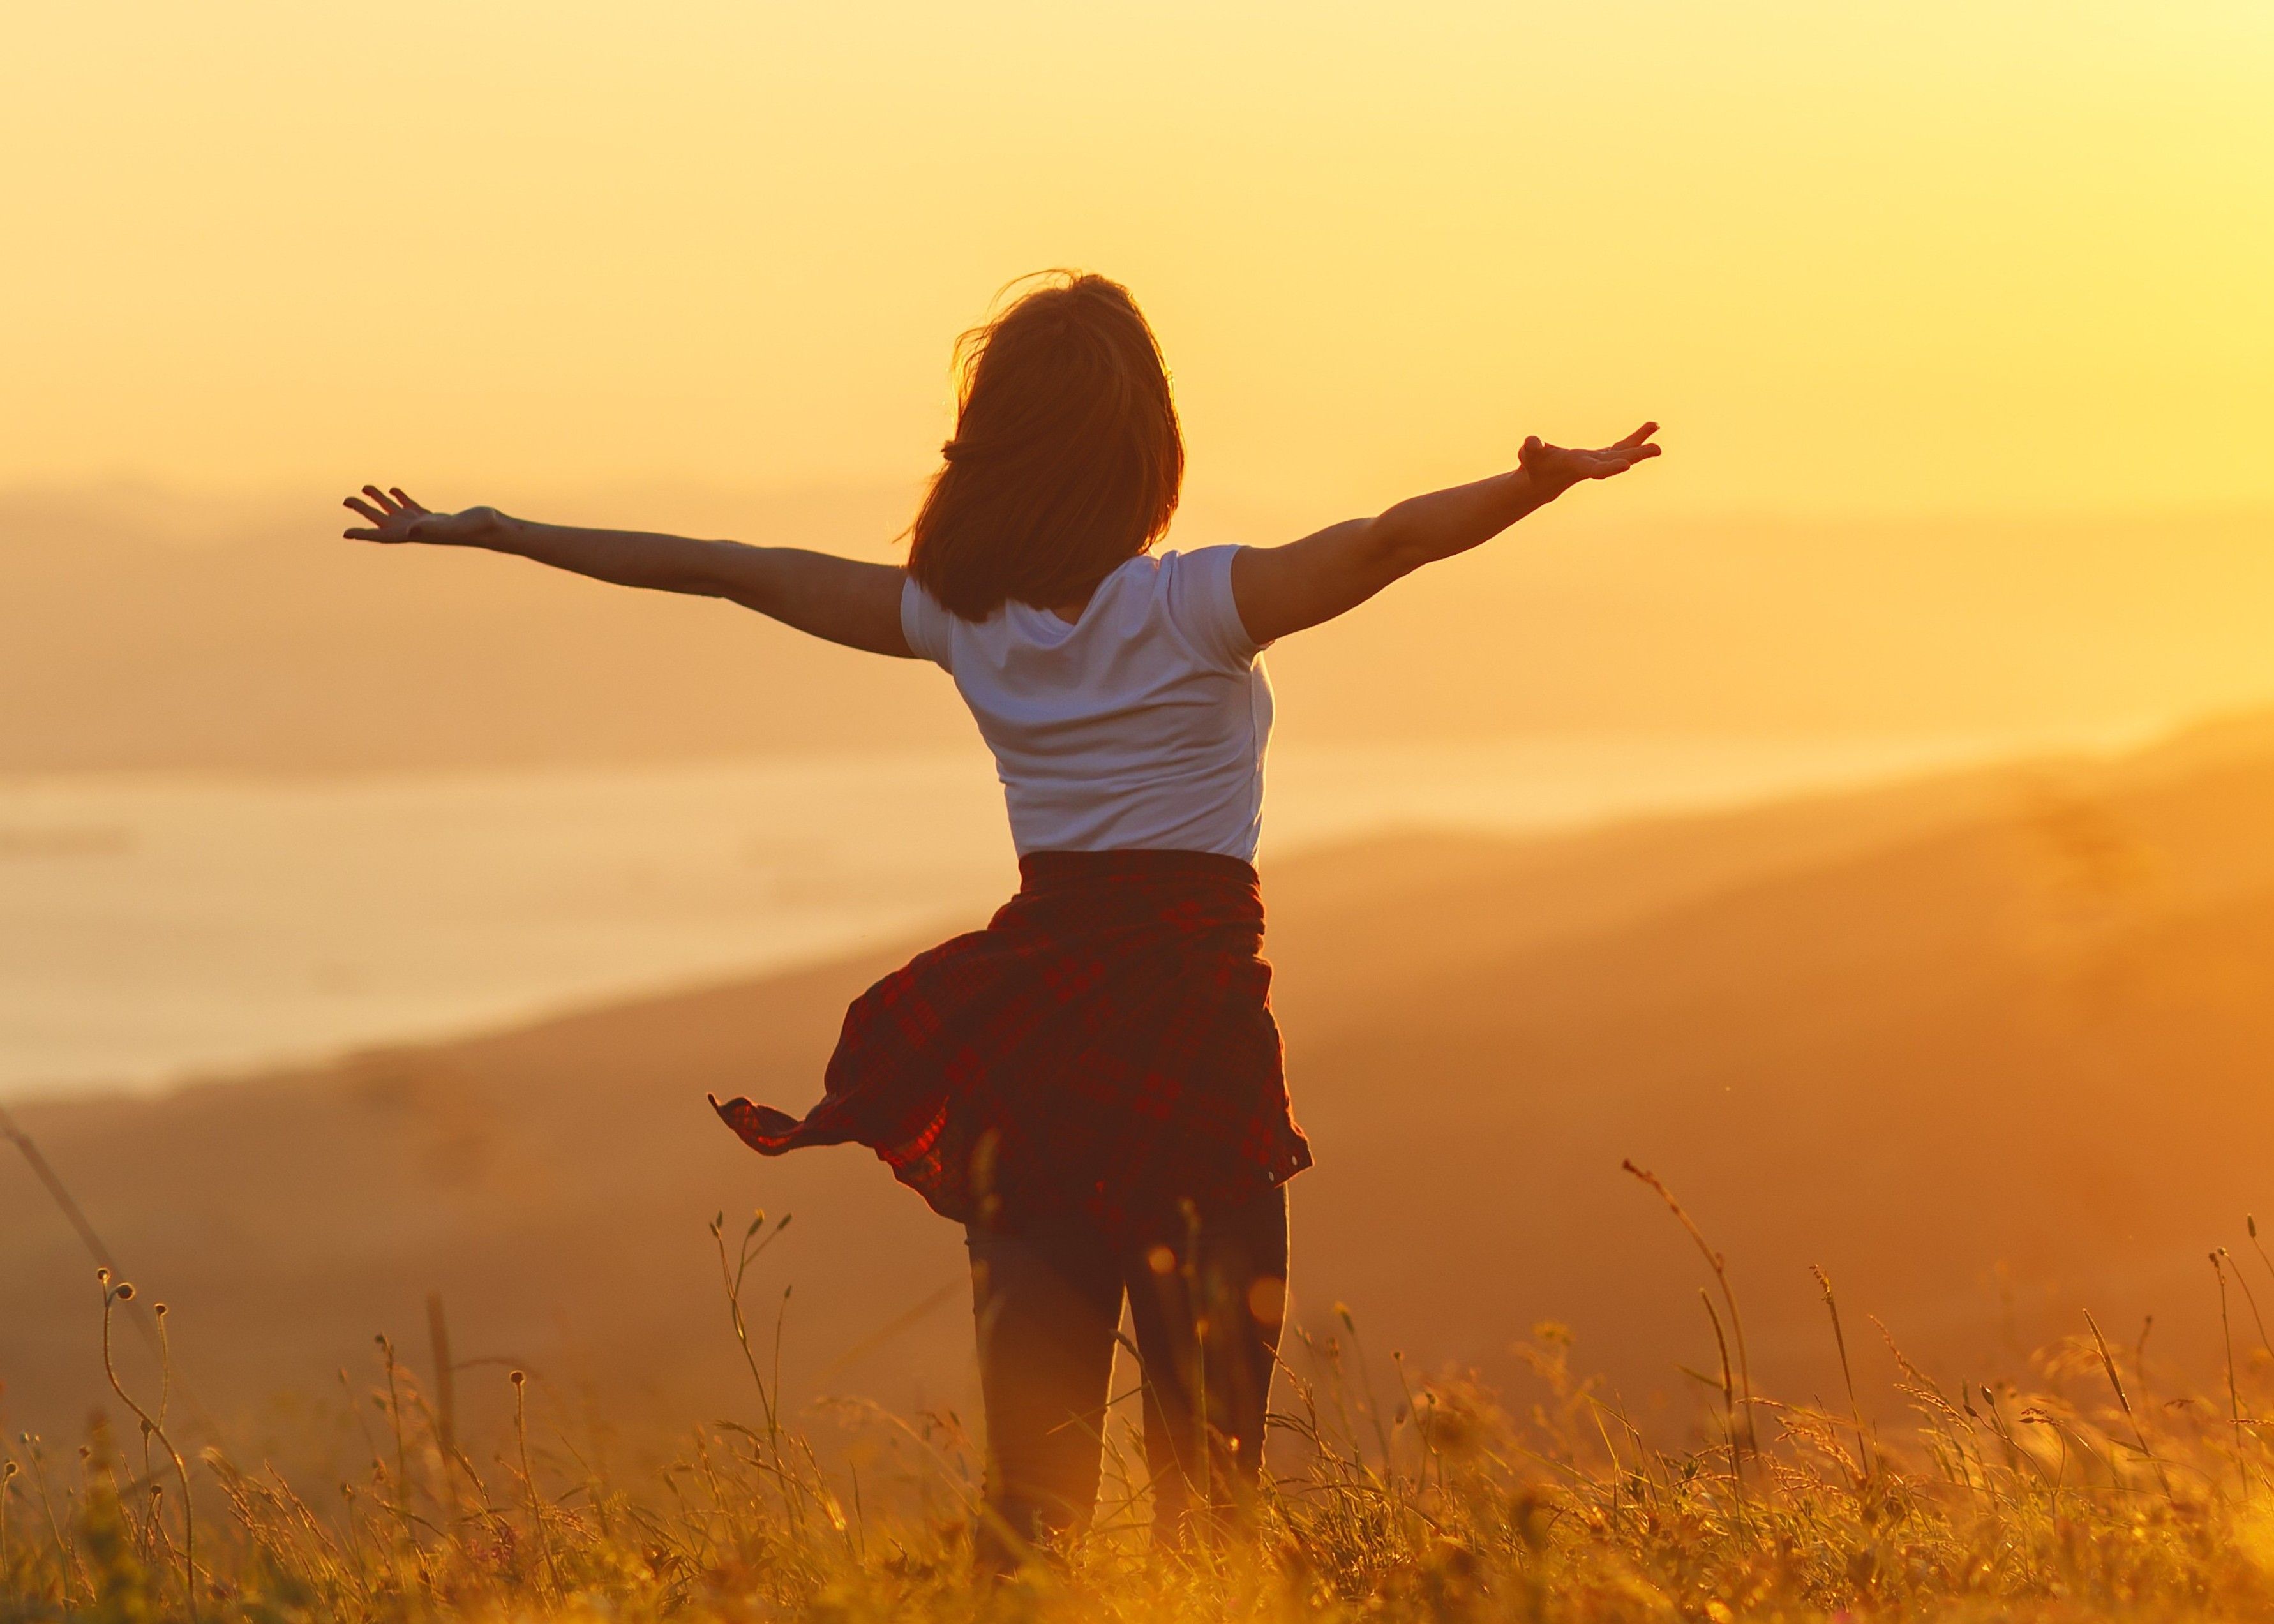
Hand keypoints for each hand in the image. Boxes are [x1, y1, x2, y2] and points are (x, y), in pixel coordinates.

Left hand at [342, 486, 502, 544]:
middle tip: (346, 500)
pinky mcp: (436, 518)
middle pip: (385, 522)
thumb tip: (411, 529)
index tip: (346, 534)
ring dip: (380, 502)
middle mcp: (419, 531)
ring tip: (366, 487)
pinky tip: (394, 490)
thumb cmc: (477, 528)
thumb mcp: (453, 525)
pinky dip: (400, 500)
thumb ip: (433, 527)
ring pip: (397, 513)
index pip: (385, 537)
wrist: (496, 530)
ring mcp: (427, 525)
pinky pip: (412, 508)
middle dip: (365, 511)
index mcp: (418, 535)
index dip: (364, 535)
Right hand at [1518, 423, 1661, 500]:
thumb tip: (1531, 442)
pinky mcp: (1600, 456)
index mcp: (1576, 467)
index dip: (1609, 468)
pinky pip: (1622, 445)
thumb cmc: (1533, 468)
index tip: (1626, 466)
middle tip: (1657, 450)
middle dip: (1636, 455)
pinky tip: (1652, 427)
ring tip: (1656, 425)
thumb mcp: (1528, 457)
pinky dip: (1636, 437)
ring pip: (1623, 451)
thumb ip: (1530, 449)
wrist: (1541, 484)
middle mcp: (1592, 465)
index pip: (1595, 469)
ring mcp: (1598, 461)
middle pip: (1617, 459)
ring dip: (1641, 441)